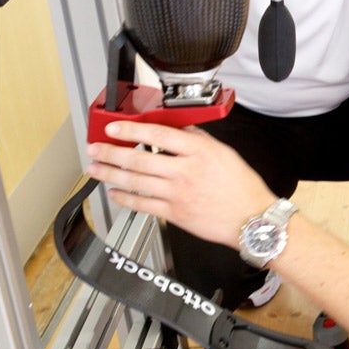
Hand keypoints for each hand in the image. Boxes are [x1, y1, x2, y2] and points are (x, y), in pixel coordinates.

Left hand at [87, 121, 275, 247]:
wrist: (252, 219)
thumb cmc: (242, 188)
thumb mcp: (225, 153)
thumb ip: (199, 139)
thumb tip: (179, 129)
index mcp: (199, 152)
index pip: (157, 136)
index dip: (131, 131)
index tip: (114, 128)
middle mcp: (185, 172)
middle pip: (139, 160)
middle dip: (111, 153)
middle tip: (96, 149)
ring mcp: (178, 194)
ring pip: (136, 182)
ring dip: (111, 175)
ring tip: (96, 169)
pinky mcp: (175, 214)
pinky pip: (144, 205)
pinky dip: (126, 199)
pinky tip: (115, 194)